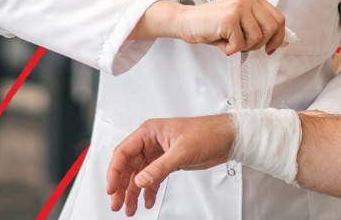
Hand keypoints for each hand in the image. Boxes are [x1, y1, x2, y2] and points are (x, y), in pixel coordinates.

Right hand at [106, 115, 234, 215]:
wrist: (228, 137)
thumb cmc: (208, 133)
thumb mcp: (182, 152)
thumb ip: (160, 168)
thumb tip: (141, 180)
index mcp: (149, 132)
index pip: (123, 152)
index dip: (115, 171)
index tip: (111, 188)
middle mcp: (151, 142)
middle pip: (128, 166)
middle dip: (122, 186)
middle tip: (117, 203)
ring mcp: (159, 152)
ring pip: (139, 174)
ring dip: (134, 192)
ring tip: (130, 208)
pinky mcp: (168, 162)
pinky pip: (153, 177)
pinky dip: (149, 190)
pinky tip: (148, 201)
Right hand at [178, 0, 286, 54]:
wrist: (187, 21)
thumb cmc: (213, 24)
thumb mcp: (240, 20)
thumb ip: (258, 25)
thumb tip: (279, 42)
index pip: (279, 18)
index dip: (278, 38)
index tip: (271, 48)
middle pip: (272, 28)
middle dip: (259, 44)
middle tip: (243, 45)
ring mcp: (239, 7)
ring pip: (257, 38)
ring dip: (242, 47)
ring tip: (228, 40)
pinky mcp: (229, 18)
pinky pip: (240, 44)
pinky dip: (229, 49)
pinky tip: (221, 41)